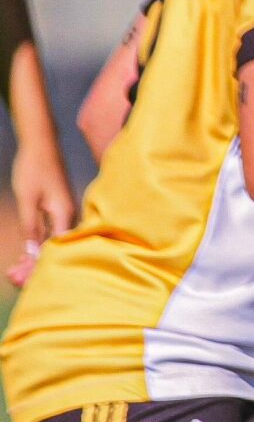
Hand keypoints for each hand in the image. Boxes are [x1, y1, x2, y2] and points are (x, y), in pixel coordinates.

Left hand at [9, 144, 73, 287]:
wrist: (41, 144)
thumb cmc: (33, 168)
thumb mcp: (27, 199)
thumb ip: (30, 226)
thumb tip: (33, 252)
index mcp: (65, 214)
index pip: (58, 247)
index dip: (43, 264)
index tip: (25, 276)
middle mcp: (69, 216)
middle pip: (58, 248)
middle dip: (37, 264)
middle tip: (15, 277)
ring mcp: (65, 213)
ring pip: (54, 242)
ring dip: (37, 256)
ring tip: (16, 269)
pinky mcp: (58, 210)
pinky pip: (52, 233)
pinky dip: (39, 243)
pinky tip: (27, 252)